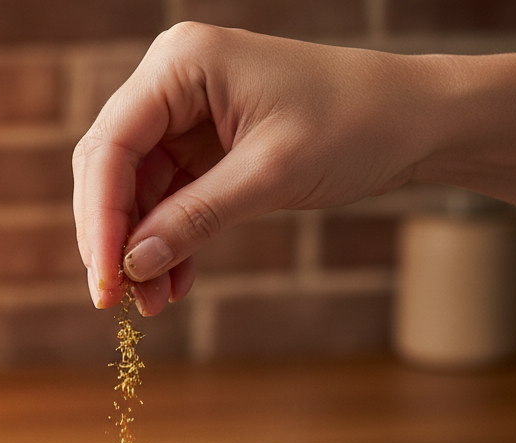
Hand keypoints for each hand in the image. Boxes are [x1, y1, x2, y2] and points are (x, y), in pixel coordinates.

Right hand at [73, 23, 515, 314]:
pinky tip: (173, 285)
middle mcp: (173, 83)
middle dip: (113, 239)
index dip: (100, 221)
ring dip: (140, 251)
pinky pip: (168, 202)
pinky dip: (169, 244)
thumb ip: (194, 219)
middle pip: (111, 169)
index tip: (105, 283)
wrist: (415, 121)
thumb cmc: (354, 125)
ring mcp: (186, 115)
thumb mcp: (269, 176)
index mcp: (181, 64)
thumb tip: (131, 266)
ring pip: (136, 193)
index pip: (112, 147)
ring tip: (152, 305)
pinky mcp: (204, 147)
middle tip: (116, 300)